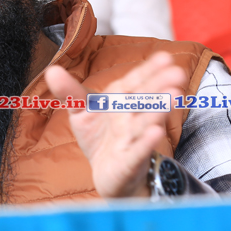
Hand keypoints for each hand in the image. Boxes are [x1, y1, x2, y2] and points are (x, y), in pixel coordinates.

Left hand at [45, 52, 187, 198]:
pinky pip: (138, 151)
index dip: (149, 70)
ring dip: (158, 111)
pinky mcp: (129, 163)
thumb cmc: (99, 136)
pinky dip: (145, 143)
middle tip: (177, 73)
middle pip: (144, 100)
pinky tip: (156, 133)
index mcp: (120, 101)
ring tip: (173, 96)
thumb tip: (52, 70)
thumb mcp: (82, 112)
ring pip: (145, 123)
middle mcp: (130, 118)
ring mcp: (131, 140)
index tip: (165, 57)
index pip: (135, 82)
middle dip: (159, 87)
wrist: (106, 173)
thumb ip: (70, 92)